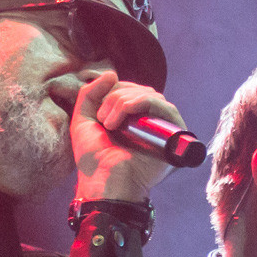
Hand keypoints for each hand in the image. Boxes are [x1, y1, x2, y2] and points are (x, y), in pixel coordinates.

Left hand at [69, 71, 185, 203]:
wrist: (103, 183)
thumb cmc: (93, 160)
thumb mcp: (82, 120)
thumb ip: (90, 93)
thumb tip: (112, 73)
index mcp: (132, 121)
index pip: (130, 90)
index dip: (113, 90)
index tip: (97, 111)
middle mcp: (149, 124)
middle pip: (140, 90)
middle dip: (116, 96)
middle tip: (102, 120)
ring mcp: (162, 130)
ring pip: (150, 94)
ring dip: (123, 101)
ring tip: (108, 124)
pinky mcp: (173, 136)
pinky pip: (163, 106)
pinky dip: (139, 104)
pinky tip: (121, 121)